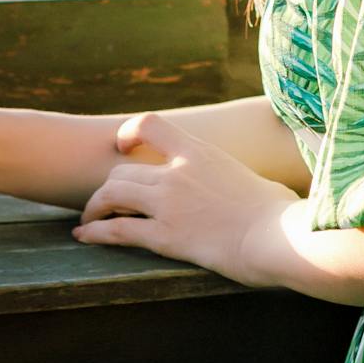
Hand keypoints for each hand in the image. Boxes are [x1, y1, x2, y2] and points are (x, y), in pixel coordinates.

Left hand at [73, 111, 290, 274]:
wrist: (279, 238)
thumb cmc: (280, 213)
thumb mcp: (260, 181)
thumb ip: (244, 182)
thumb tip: (262, 190)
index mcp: (200, 153)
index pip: (150, 125)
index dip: (129, 134)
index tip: (125, 149)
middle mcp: (178, 173)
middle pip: (122, 171)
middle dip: (108, 187)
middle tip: (105, 203)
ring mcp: (169, 203)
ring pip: (111, 195)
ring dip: (94, 208)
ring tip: (88, 220)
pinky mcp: (166, 236)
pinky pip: (116, 230)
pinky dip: (94, 232)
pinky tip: (83, 237)